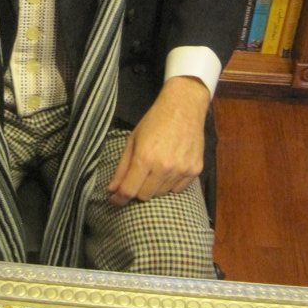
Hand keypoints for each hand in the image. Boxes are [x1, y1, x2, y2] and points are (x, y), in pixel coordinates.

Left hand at [107, 76, 209, 206]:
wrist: (184, 107)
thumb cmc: (154, 121)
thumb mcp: (133, 140)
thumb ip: (122, 167)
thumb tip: (112, 190)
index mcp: (145, 157)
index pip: (129, 190)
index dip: (118, 199)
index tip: (114, 200)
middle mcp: (164, 167)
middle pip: (145, 196)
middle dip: (136, 190)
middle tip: (137, 177)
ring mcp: (182, 170)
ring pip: (161, 193)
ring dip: (154, 187)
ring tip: (154, 168)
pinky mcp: (195, 170)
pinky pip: (178, 189)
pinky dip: (170, 184)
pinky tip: (169, 168)